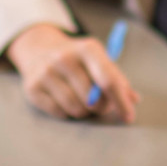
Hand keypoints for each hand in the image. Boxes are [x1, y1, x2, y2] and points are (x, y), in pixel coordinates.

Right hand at [6, 24, 138, 123]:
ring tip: (81, 99)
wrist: (39, 49)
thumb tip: (134, 100)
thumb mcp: (98, 59)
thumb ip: (117, 79)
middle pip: (93, 100)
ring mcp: (46, 72)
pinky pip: (59, 113)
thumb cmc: (78, 59)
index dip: (121, 102)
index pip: (108, 80)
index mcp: (87, 48)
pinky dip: (66, 112)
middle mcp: (64, 57)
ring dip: (84, 111)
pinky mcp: (32, 88)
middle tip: (100, 103)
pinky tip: (64, 99)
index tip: (129, 117)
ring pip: (76, 109)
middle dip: (101, 107)